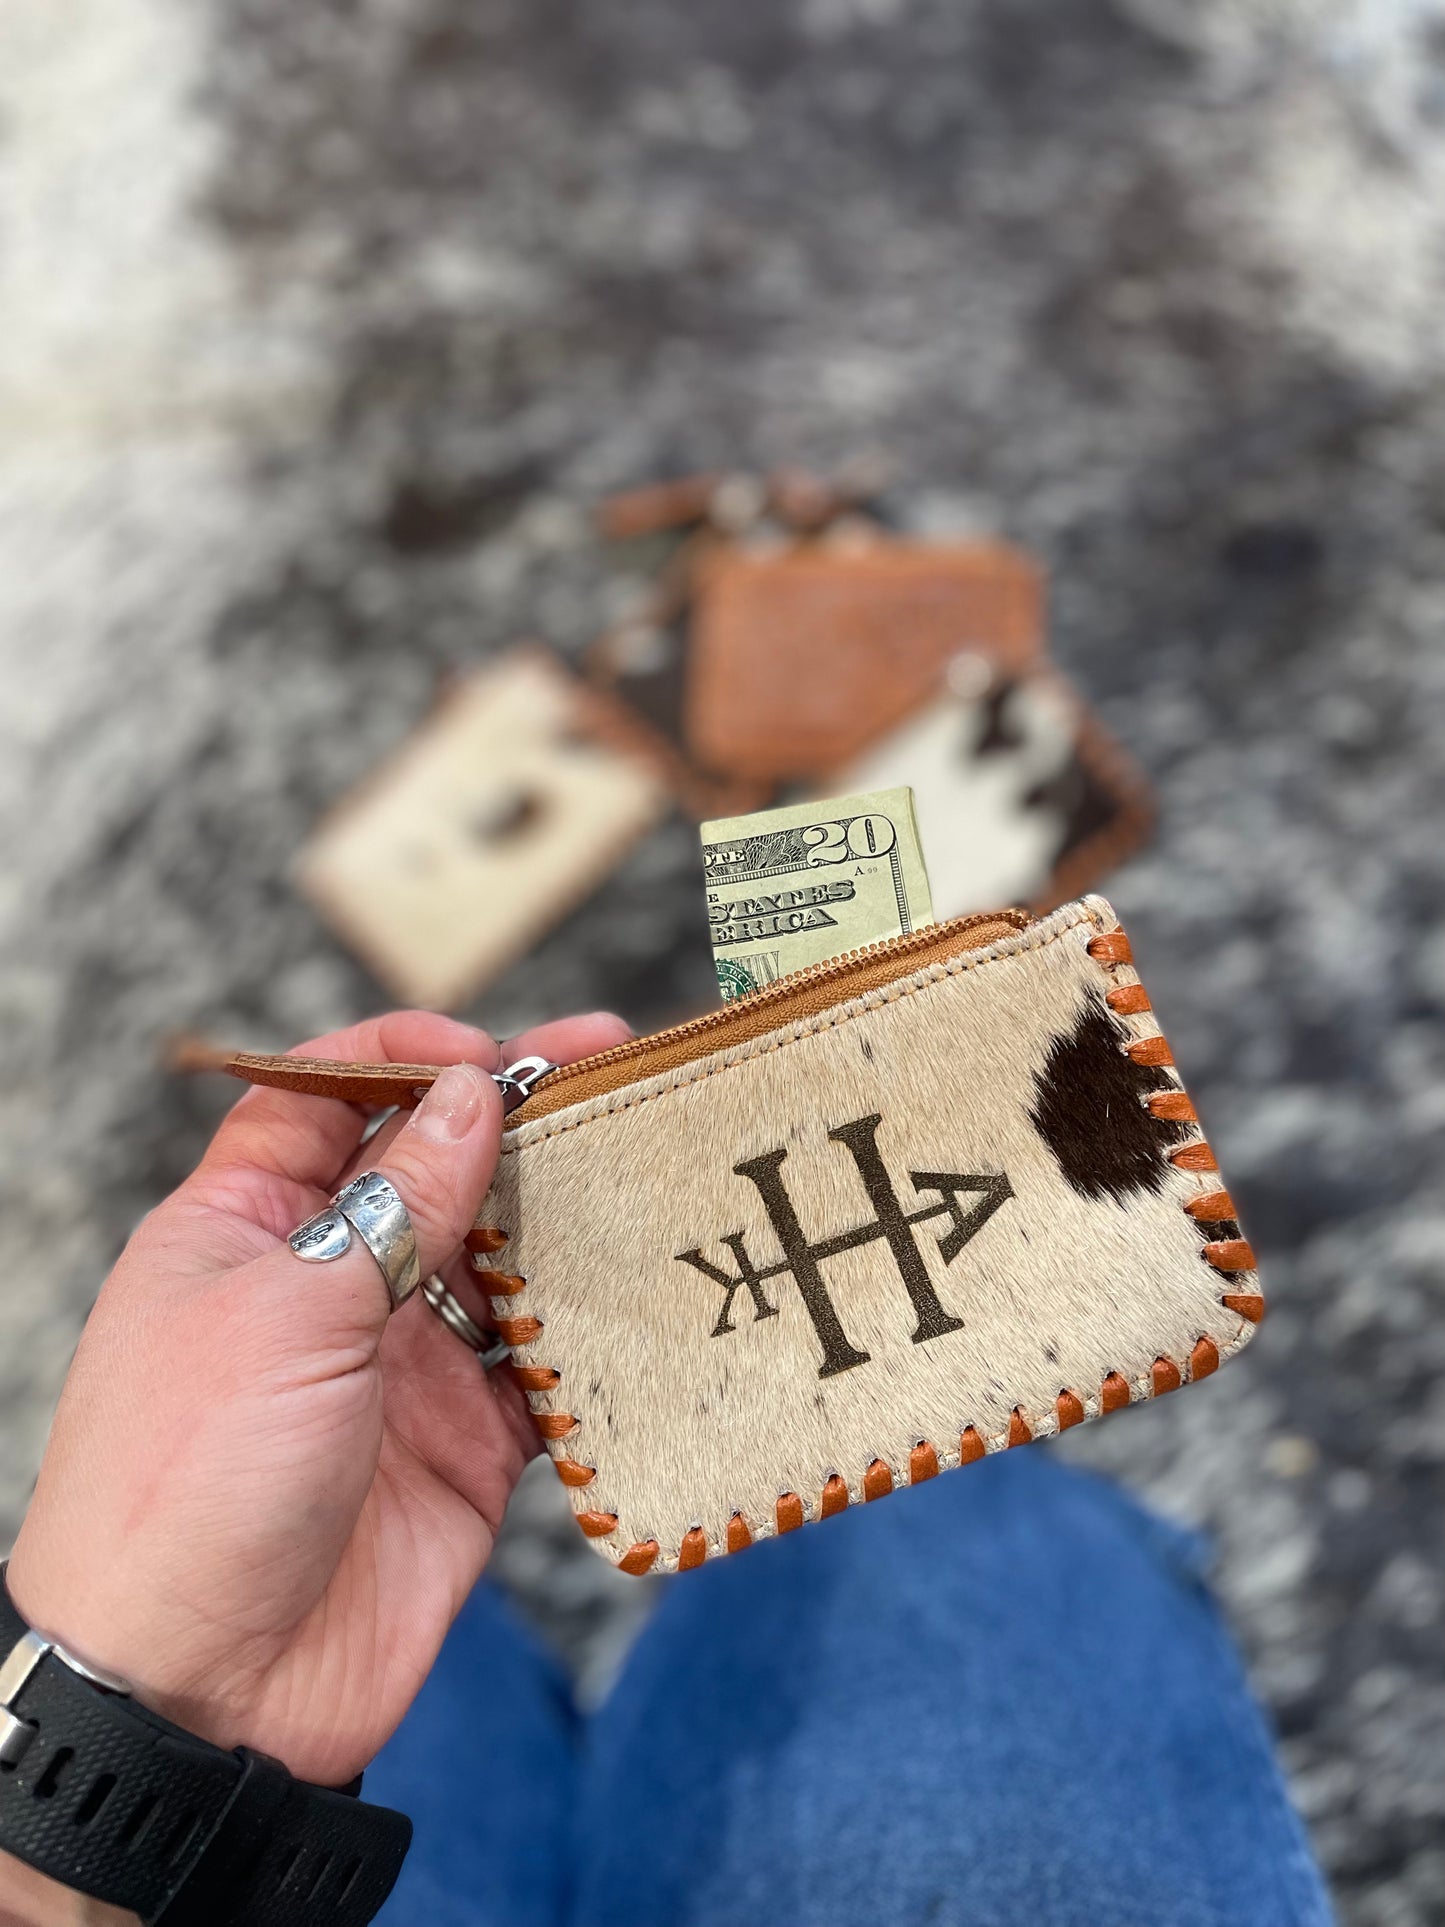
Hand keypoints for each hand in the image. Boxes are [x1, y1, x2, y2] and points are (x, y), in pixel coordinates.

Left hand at [5, 1008, 627, 1791]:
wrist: (199, 1698)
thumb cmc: (189, 1484)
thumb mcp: (290, 1310)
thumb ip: (399, 1202)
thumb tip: (476, 1093)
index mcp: (245, 1227)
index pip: (324, 1101)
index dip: (405, 1058)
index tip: (492, 1049)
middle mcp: (326, 1283)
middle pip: (432, 1168)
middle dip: (519, 1118)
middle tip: (618, 1068)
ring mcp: (399, 1365)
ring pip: (502, 1259)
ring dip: (571, 1215)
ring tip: (652, 1162)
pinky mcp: (465, 1447)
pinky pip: (545, 1371)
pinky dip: (595, 1337)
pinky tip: (651, 1291)